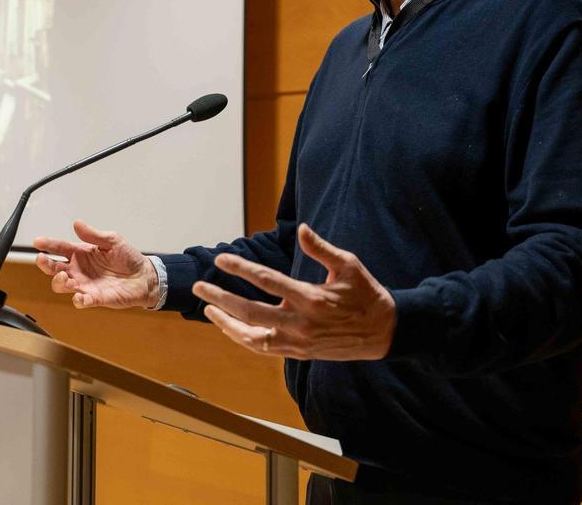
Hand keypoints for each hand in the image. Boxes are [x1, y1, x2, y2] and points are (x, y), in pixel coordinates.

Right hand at [34, 221, 158, 308]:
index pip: (60, 248)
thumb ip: (94, 234)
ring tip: (66, 278)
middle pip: (54, 268)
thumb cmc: (127, 258)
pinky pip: (81, 301)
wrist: (144, 276)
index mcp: (81, 253)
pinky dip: (78, 300)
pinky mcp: (95, 298)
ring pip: (62, 286)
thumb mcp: (112, 240)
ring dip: (60, 282)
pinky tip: (80, 296)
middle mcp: (79, 270)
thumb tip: (77, 223)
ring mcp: (85, 285)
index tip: (38, 242)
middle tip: (43, 260)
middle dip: (46, 265)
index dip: (48, 244)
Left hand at [192, 223, 396, 360]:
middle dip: (220, 298)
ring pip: (252, 336)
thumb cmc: (366, 294)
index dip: (241, 268)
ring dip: (226, 323)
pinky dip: (243, 338)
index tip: (221, 259)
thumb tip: (302, 229)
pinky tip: (229, 327)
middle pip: (250, 311)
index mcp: (311, 298)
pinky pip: (263, 348)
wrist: (383, 333)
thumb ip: (322, 248)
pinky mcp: (298, 353)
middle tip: (198, 287)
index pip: (267, 281)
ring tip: (208, 309)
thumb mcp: (349, 265)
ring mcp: (298, 341)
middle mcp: (301, 323)